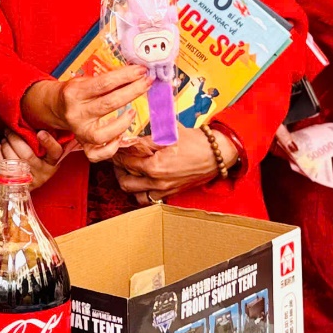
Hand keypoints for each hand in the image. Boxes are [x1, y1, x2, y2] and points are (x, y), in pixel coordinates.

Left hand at [0, 130, 67, 190]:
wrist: (32, 180)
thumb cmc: (41, 159)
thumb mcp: (47, 151)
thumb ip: (45, 140)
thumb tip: (35, 123)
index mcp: (53, 162)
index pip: (55, 152)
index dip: (48, 142)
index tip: (41, 133)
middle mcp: (42, 173)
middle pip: (28, 156)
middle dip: (15, 140)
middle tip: (9, 130)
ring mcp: (28, 180)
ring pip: (14, 162)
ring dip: (6, 146)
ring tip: (4, 138)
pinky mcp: (15, 183)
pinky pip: (3, 168)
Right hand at [21, 66, 149, 161]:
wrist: (55, 107)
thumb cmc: (75, 92)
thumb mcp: (84, 80)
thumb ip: (105, 80)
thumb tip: (134, 74)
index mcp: (75, 93)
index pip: (104, 83)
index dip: (125, 76)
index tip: (141, 71)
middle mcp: (76, 113)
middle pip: (109, 104)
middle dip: (132, 92)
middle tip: (146, 83)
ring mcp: (79, 131)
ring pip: (103, 134)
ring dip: (123, 123)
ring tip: (133, 112)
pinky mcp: (83, 144)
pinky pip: (98, 153)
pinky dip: (112, 147)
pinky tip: (121, 136)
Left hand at [111, 126, 231, 203]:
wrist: (216, 155)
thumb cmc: (196, 143)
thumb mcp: (170, 133)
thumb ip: (148, 136)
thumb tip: (131, 136)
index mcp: (155, 167)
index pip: (126, 161)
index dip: (118, 153)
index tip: (116, 147)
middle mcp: (158, 182)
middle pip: (125, 182)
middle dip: (118, 169)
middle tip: (118, 159)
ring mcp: (164, 190)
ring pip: (136, 195)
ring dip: (129, 183)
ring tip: (128, 170)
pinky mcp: (171, 194)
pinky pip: (150, 199)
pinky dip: (143, 191)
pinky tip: (143, 180)